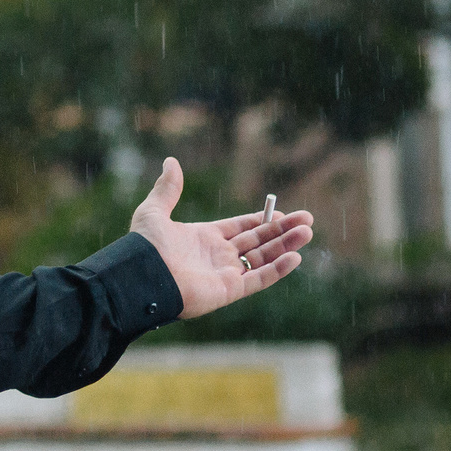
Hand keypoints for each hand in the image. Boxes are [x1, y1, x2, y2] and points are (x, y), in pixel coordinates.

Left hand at [128, 157, 314, 318]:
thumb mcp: (155, 210)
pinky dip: (277, 269)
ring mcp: (225, 274)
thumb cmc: (145, 245)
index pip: (240, 228)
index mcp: (203, 238)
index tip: (282, 213)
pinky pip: (259, 279)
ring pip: (263, 258)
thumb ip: (168, 188)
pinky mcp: (229, 290)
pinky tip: (296, 256)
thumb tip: (171, 160)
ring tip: (308, 231)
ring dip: (286, 245)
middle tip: (307, 219)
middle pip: (257, 242)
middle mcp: (217, 256)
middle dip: (282, 231)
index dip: (261, 221)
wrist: (142, 277)